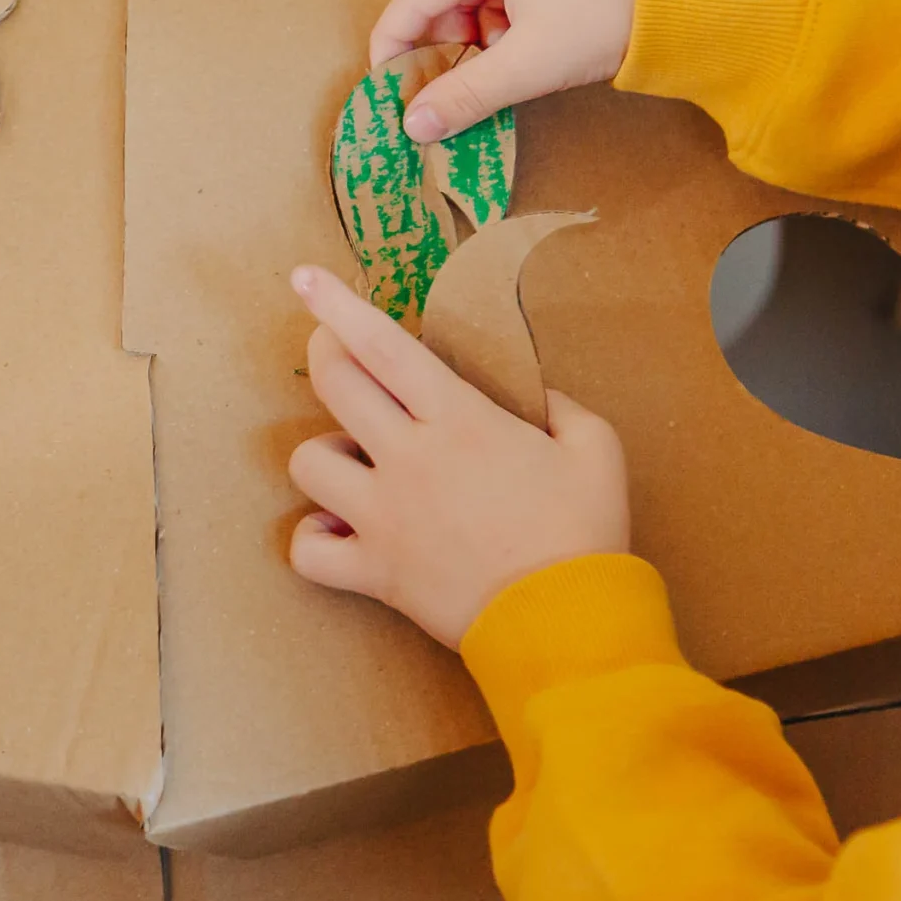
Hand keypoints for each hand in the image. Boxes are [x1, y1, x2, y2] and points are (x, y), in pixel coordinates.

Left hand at [284, 266, 629, 647]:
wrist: (568, 623)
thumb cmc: (584, 531)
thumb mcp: (596, 447)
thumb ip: (561, 409)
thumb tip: (536, 398)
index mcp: (459, 419)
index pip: (382, 345)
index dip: (338, 305)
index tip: (304, 277)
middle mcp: (407, 459)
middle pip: (334, 385)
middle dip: (324, 354)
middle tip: (336, 353)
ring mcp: (383, 517)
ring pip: (308, 462)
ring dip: (324, 450)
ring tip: (354, 458)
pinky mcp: (374, 573)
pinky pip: (308, 552)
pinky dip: (314, 538)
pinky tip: (337, 529)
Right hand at [370, 0, 638, 142]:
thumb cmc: (609, 14)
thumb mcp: (529, 64)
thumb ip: (464, 96)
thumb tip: (413, 126)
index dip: (395, 49)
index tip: (389, 93)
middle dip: (448, 45)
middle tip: (454, 91)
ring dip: (482, 32)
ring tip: (509, 68)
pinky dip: (510, 12)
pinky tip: (532, 41)